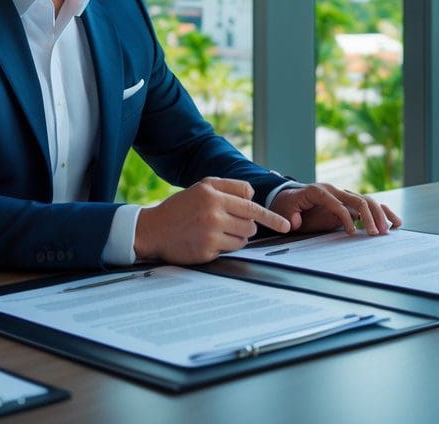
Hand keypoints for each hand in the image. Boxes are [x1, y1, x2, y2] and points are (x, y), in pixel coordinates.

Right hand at [133, 177, 291, 263]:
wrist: (152, 230)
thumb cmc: (181, 207)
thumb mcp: (203, 187)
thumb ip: (230, 186)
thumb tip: (253, 196)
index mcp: (214, 195)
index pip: (252, 206)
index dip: (272, 217)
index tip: (286, 225)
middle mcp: (213, 213)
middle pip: (250, 225)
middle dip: (245, 225)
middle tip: (227, 223)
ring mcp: (210, 234)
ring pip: (242, 239)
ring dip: (235, 237)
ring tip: (215, 231)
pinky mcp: (206, 252)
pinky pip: (229, 251)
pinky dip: (223, 247)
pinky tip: (207, 240)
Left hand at [269, 183, 401, 236]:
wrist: (288, 199)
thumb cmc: (286, 206)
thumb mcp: (284, 211)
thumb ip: (289, 216)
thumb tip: (295, 221)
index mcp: (318, 191)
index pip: (336, 202)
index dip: (345, 217)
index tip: (352, 232)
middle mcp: (334, 190)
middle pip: (357, 199)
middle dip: (369, 216)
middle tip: (376, 234)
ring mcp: (342, 195)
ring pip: (366, 201)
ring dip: (379, 214)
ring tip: (390, 229)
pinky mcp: (348, 203)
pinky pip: (367, 206)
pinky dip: (381, 212)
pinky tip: (394, 222)